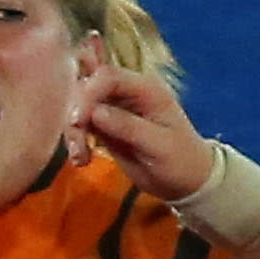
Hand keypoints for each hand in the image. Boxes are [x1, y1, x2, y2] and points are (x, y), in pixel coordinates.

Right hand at [75, 69, 213, 204]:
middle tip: (78, 145)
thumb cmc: (181, 160)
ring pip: (80, 108)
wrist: (186, 181)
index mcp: (146, 89)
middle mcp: (127, 93)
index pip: (109, 76)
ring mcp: (114, 109)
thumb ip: (128, 127)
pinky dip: (76, 141)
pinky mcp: (105, 127)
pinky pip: (81, 126)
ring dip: (73, 131)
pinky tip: (81, 160)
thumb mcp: (159, 145)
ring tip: (80, 158)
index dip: (88, 93)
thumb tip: (95, 113)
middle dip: (76, 113)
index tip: (77, 121)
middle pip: (88, 88)